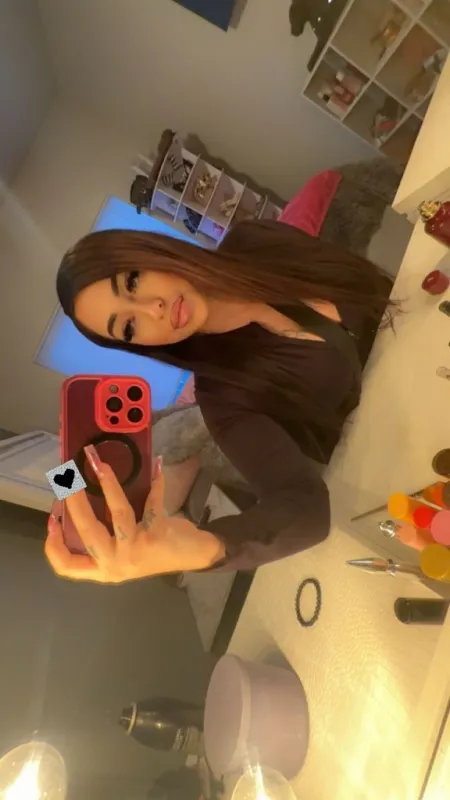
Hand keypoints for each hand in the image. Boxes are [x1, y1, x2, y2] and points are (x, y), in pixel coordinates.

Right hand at [45, 447, 223, 583]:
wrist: (192, 556)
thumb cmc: (151, 549)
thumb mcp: (120, 549)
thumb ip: (101, 533)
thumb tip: (78, 495)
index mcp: (102, 568)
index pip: (66, 566)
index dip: (53, 543)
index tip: (52, 516)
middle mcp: (116, 563)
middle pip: (88, 531)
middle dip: (75, 500)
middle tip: (69, 477)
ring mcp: (137, 550)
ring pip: (117, 514)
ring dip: (108, 485)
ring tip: (100, 464)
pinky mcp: (157, 535)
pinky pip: (152, 503)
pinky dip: (155, 482)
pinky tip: (156, 465)